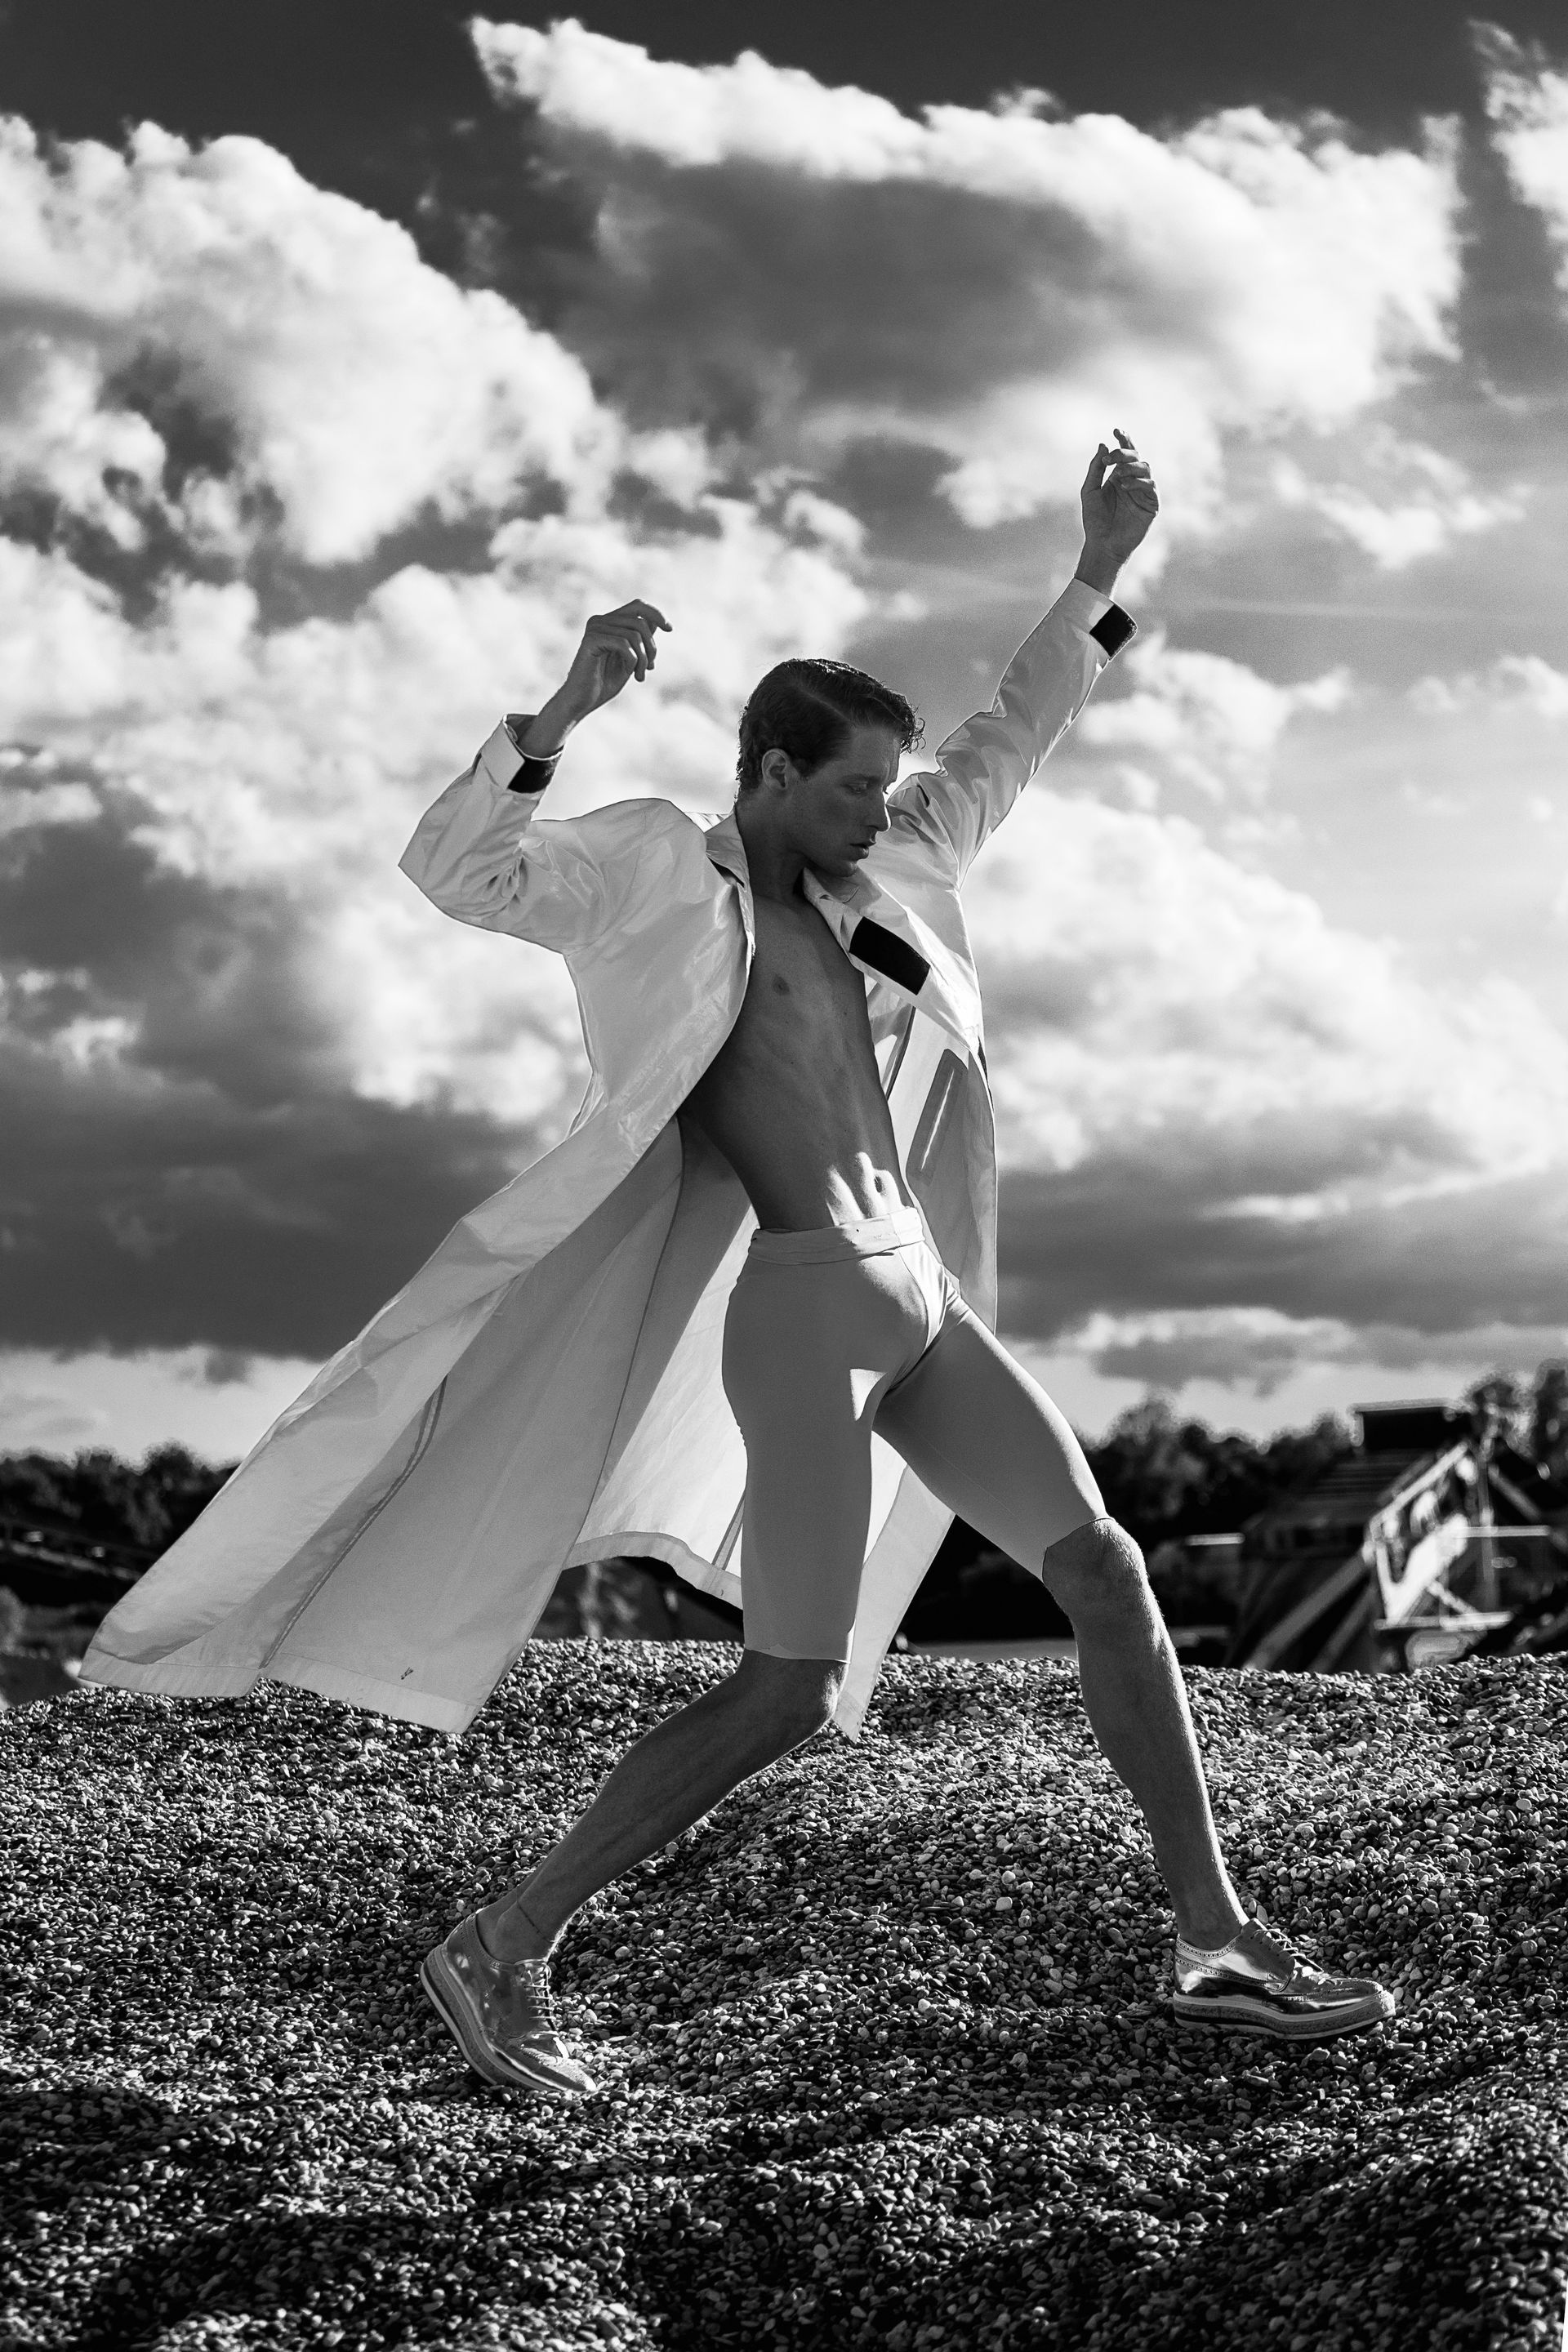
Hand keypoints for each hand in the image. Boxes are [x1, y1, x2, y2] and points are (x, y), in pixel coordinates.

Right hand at [555, 599, 671, 721]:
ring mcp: (595, 628)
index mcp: (608, 622)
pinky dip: (632, 661)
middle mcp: (600, 621)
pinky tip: (628, 673)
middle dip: (651, 646)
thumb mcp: (630, 658)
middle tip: (650, 667)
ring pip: (634, 635)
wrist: (582, 701)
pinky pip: (624, 644)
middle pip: (640, 621)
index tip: (670, 629)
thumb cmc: (604, 682)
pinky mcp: (591, 640)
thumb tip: (655, 621)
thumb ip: (639, 640)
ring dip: (643, 659)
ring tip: (639, 676)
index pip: (638, 606)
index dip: (656, 614)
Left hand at [1077, 430, 1158, 587]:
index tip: (1116, 430)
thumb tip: (1103, 444)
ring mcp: (1143, 492)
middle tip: (1111, 458)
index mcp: (1119, 476)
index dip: (1124, 440)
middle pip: (1136, 456)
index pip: (1125, 453)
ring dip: (1131, 467)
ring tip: (1117, 475)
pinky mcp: (1152, 504)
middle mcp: (1133, 481)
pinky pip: (1150, 486)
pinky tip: (1124, 487)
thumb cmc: (1094, 520)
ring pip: (1145, 468)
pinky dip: (1137, 482)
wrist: (1102, 545)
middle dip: (1124, 453)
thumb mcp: (1090, 490)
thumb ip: (1096, 468)